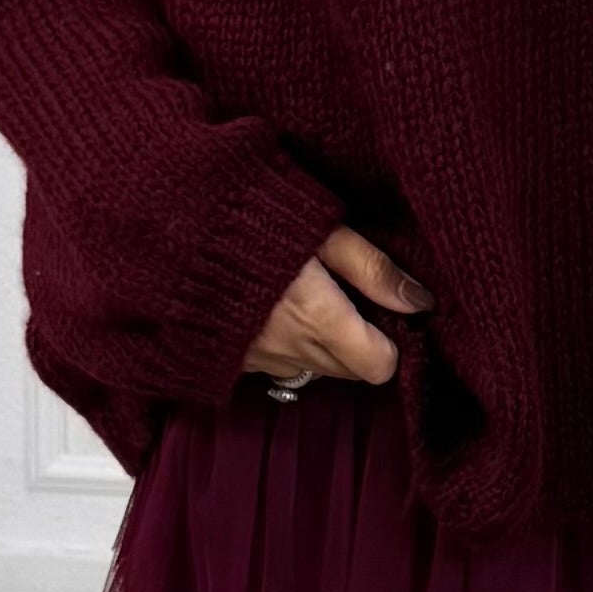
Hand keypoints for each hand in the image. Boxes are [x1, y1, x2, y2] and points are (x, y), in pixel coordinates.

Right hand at [242, 224, 432, 389]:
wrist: (171, 229)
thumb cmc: (253, 220)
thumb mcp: (324, 232)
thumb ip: (373, 270)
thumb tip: (421, 302)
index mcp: (319, 320)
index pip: (380, 367)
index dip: (389, 342)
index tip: (381, 312)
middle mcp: (291, 351)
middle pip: (350, 372)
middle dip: (358, 343)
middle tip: (346, 298)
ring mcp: (258, 360)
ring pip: (315, 370)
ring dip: (322, 346)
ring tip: (307, 300)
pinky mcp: (232, 360)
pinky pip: (278, 366)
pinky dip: (287, 346)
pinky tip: (275, 310)